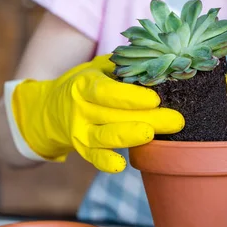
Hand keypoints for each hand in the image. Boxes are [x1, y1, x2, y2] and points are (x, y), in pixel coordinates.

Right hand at [4, 54, 184, 172]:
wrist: (50, 109)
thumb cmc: (85, 85)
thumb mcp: (97, 68)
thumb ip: (121, 66)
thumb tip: (157, 61)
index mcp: (85, 85)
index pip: (108, 92)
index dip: (131, 97)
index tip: (155, 99)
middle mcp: (80, 108)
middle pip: (115, 115)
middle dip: (148, 118)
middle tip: (176, 120)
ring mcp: (79, 130)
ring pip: (105, 136)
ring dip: (129, 136)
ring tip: (151, 135)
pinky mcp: (81, 148)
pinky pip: (93, 158)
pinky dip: (105, 162)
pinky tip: (120, 165)